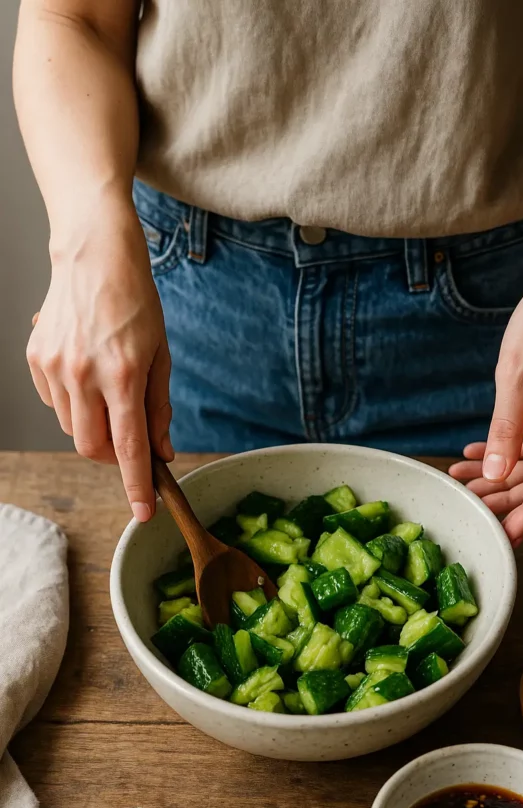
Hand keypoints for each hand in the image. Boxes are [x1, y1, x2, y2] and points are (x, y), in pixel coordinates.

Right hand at [27, 199, 171, 521]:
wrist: (94, 255)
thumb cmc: (135, 302)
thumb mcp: (161, 356)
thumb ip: (159, 409)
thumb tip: (161, 453)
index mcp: (123, 374)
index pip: (129, 447)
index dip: (138, 485)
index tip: (145, 512)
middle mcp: (84, 374)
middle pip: (93, 448)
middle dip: (112, 459)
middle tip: (130, 443)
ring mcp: (55, 367)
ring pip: (73, 429)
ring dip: (94, 429)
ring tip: (109, 395)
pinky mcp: (36, 359)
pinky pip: (55, 405)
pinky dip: (75, 405)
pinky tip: (86, 377)